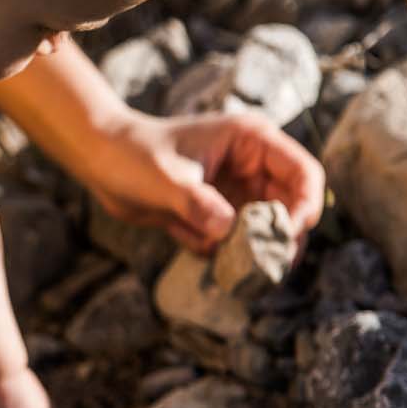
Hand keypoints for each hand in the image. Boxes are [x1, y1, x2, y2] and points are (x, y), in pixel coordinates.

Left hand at [85, 106, 326, 253]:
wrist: (101, 161)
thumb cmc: (133, 155)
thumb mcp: (166, 179)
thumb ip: (198, 204)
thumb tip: (227, 231)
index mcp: (252, 141)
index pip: (305, 174)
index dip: (305, 207)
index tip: (286, 236)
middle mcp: (252, 167)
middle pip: (293, 210)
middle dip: (276, 239)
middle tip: (259, 265)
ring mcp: (237, 192)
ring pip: (264, 232)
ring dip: (243, 250)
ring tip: (208, 247)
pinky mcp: (218, 214)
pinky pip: (233, 244)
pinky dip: (213, 250)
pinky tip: (179, 232)